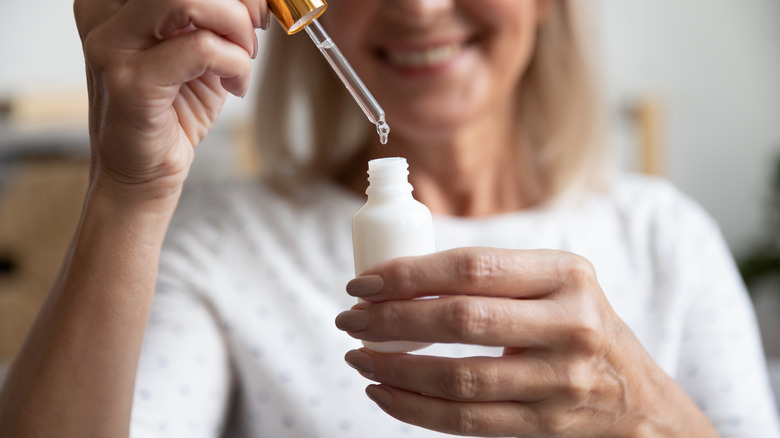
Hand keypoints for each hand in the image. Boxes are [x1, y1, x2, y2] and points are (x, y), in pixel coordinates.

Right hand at [73, 0, 268, 199]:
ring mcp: (112, 46)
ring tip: (242, 57)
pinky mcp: (131, 83)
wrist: (143, 173)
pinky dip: (235, 64)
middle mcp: (103, 13)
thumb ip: (215, 18)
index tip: (255, 7)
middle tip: (256, 26)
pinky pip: (201, 49)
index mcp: (116, 0)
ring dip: (234, 26)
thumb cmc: (173, 111)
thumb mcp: (198, 51)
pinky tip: (235, 85)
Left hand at [336, 248, 717, 436]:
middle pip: (462, 320)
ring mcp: (561, 380)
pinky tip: (383, 392)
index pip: (473, 267)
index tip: (362, 282)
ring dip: (395, 368)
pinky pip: (468, 420)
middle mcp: (569, 323)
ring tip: (358, 357)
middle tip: (350, 319)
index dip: (409, 274)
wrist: (637, 398)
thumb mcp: (555, 283)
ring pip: (460, 376)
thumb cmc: (577, 324)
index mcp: (566, 274)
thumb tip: (397, 278)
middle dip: (392, 320)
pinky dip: (415, 409)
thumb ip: (492, 276)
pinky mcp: (547, 424)